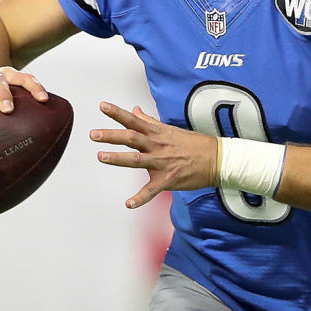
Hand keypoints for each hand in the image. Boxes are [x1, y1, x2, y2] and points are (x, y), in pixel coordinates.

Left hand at [91, 102, 217, 208]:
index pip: (134, 120)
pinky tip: (128, 204)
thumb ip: (150, 121)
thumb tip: (135, 110)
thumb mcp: (171, 130)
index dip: (117, 113)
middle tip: (93, 134)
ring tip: (101, 157)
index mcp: (158, 133)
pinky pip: (151, 191)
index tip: (102, 106)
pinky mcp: (168, 180)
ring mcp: (162, 163)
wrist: (217, 160)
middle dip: (111, 136)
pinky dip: (140, 198)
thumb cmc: (194, 144)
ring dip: (118, 158)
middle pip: (131, 138)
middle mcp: (157, 146)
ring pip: (136, 160)